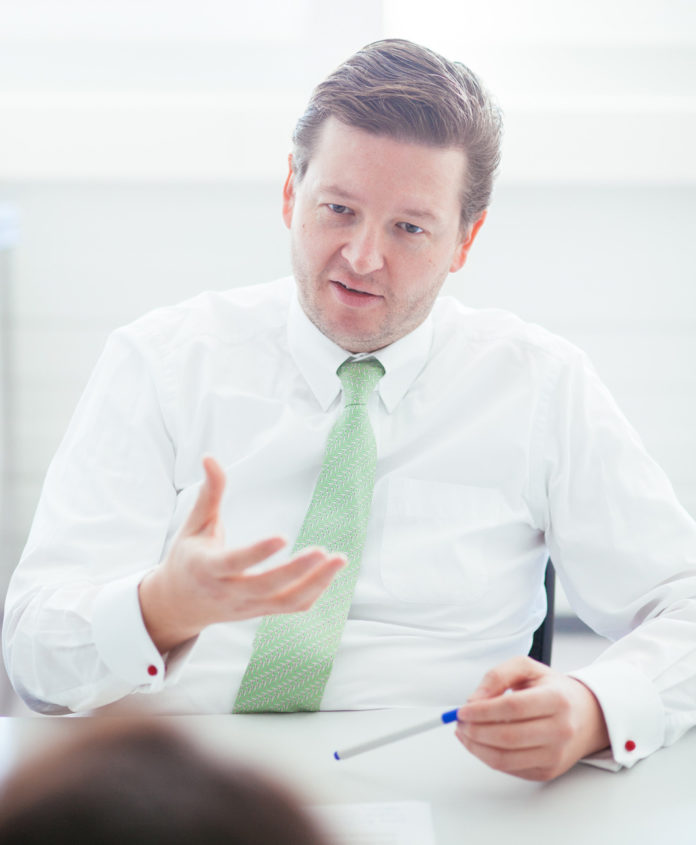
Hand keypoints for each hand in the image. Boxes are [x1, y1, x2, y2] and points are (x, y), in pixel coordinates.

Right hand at [139, 455, 345, 653]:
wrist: (180, 604)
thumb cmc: (188, 558)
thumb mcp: (194, 525)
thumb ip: (209, 493)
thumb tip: (210, 458)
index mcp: (207, 568)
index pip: (234, 563)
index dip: (258, 553)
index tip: (282, 537)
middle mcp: (228, 592)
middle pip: (265, 586)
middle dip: (296, 570)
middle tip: (322, 551)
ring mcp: (247, 606)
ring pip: (285, 602)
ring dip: (315, 583)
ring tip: (339, 559)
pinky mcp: (261, 612)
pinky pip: (292, 607)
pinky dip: (314, 591)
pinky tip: (329, 572)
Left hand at [455, 656, 609, 780]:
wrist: (586, 716)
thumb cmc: (553, 690)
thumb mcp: (527, 668)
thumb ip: (497, 676)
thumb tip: (474, 700)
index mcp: (556, 699)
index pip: (512, 708)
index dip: (483, 711)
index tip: (462, 710)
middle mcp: (560, 730)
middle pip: (507, 736)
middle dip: (475, 731)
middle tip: (459, 722)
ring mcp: (555, 755)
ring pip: (505, 758)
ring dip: (476, 748)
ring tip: (465, 733)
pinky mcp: (547, 771)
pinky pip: (510, 769)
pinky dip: (487, 757)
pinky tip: (479, 744)